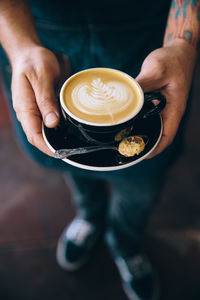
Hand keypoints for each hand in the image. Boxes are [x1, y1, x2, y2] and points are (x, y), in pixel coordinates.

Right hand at [11, 46, 60, 155]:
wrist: (30, 52)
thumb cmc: (35, 62)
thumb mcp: (42, 77)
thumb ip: (46, 100)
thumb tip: (52, 124)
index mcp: (24, 107)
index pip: (34, 135)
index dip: (47, 147)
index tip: (61, 154)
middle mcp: (27, 113)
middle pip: (38, 137)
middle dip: (52, 147)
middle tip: (71, 152)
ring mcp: (33, 111)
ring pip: (43, 132)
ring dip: (55, 140)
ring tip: (72, 146)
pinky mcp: (40, 108)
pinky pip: (47, 123)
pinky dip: (57, 130)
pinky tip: (68, 132)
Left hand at [136, 39, 196, 158]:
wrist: (179, 51)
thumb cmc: (172, 60)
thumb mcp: (157, 69)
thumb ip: (142, 84)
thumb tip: (127, 97)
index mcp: (175, 108)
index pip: (167, 135)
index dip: (156, 148)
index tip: (142, 155)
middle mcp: (170, 111)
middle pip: (159, 135)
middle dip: (145, 144)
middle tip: (126, 148)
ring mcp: (164, 108)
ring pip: (153, 127)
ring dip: (141, 133)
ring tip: (123, 139)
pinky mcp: (157, 102)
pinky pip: (148, 117)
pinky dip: (139, 122)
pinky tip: (126, 121)